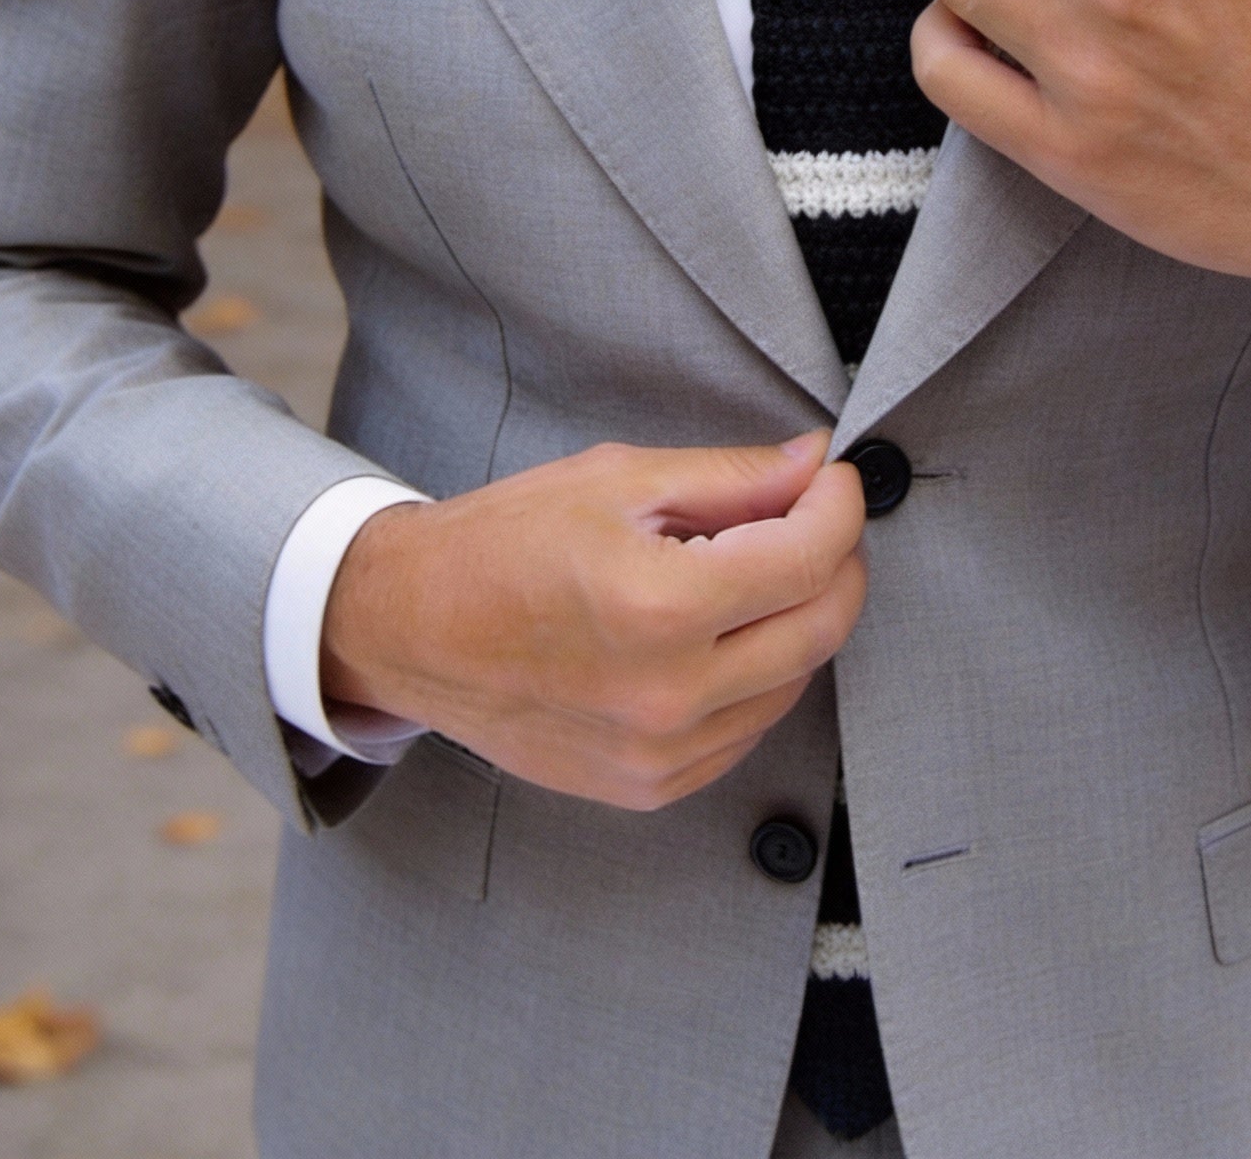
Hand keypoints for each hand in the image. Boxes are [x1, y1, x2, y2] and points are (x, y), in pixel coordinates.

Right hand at [320, 432, 866, 810]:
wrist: (410, 628)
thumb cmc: (500, 545)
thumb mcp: (617, 480)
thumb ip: (731, 477)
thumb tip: (814, 464)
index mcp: (658, 606)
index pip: (809, 558)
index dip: (840, 506)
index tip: (835, 480)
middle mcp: (666, 693)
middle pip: (822, 627)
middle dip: (839, 560)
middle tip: (816, 517)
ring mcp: (659, 752)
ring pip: (795, 681)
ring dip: (799, 619)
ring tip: (753, 571)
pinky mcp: (649, 785)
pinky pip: (748, 729)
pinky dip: (759, 675)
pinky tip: (719, 633)